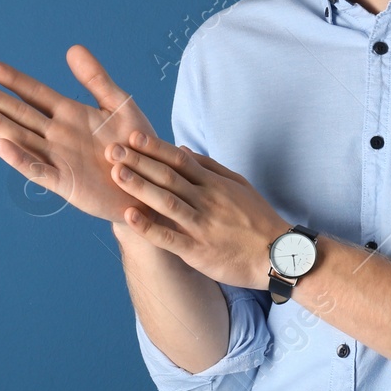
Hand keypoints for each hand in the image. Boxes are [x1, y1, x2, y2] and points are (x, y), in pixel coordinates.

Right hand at [0, 44, 155, 225]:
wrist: (154, 185)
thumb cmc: (138, 145)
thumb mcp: (120, 105)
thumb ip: (97, 79)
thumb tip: (72, 49)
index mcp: (70, 114)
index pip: (35, 93)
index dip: (14, 80)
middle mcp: (58, 135)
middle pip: (19, 113)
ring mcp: (58, 158)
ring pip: (21, 139)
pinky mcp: (66, 183)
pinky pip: (39, 170)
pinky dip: (20, 158)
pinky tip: (2, 145)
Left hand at [110, 129, 288, 290]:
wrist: (278, 255)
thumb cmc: (257, 219)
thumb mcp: (239, 184)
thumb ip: (209, 166)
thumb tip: (182, 148)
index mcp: (214, 183)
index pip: (180, 160)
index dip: (155, 148)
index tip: (133, 136)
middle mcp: (206, 200)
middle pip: (168, 177)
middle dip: (138, 162)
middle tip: (112, 149)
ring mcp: (202, 225)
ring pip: (167, 202)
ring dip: (140, 187)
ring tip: (116, 174)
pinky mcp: (198, 250)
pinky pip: (170, 237)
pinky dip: (149, 227)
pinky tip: (129, 217)